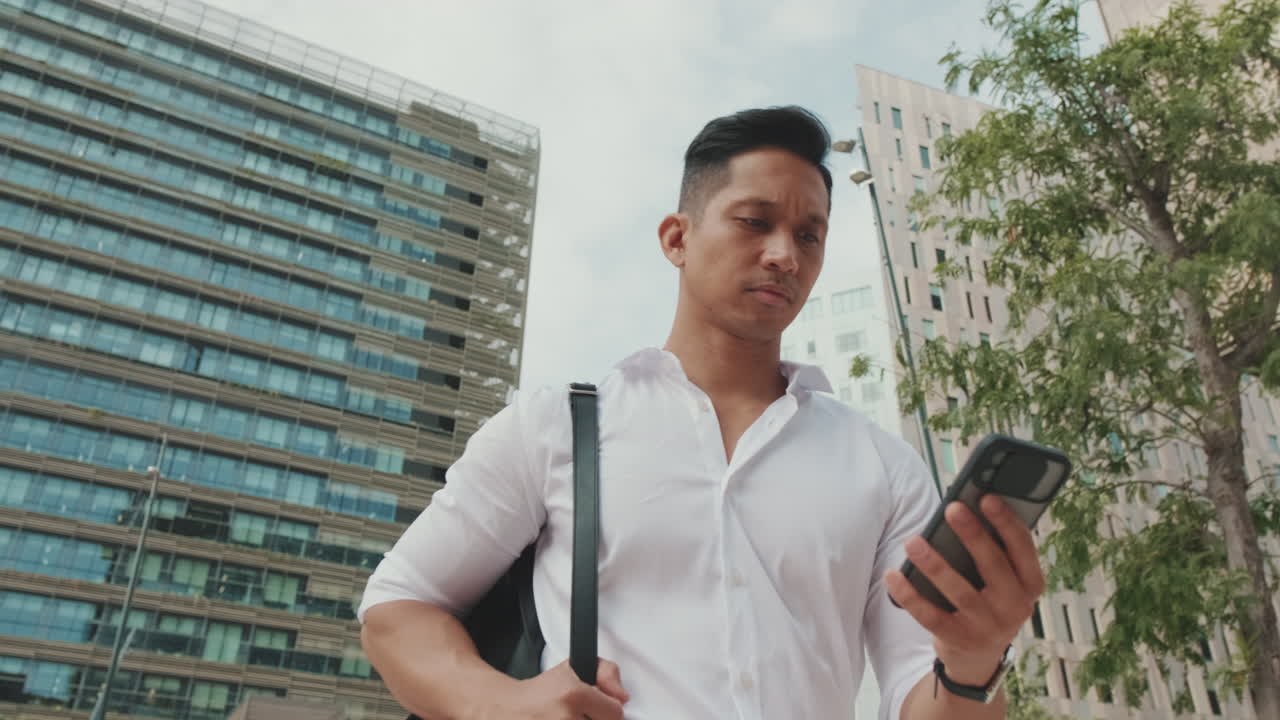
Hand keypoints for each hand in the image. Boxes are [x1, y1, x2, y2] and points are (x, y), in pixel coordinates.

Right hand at [487, 658, 629, 719]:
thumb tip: (623, 697)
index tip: (595, 709)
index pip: (616, 714)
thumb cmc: (540, 693)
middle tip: (578, 717)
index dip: (607, 710)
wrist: (506, 709)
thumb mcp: (572, 669)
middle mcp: (565, 719)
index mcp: (573, 695)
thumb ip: (607, 672)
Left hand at [885, 495, 1044, 685]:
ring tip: (913, 541)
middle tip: (952, 509)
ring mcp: (988, 627)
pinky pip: (931, 616)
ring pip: (960, 591)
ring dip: (934, 564)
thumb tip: (964, 508)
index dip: (1007, 523)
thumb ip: (992, 550)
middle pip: (993, 566)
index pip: (1023, 549)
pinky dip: (909, 595)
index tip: (988, 498)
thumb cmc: (988, 600)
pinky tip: (892, 575)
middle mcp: (1015, 606)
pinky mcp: (960, 640)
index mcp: (1030, 584)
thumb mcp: (1002, 580)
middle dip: (973, 535)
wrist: (980, 655)